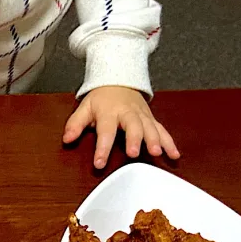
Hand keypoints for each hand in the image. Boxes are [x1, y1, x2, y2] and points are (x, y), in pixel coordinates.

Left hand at [63, 86, 178, 168]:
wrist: (120, 78)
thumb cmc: (102, 98)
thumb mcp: (85, 107)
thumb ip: (75, 124)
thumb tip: (66, 138)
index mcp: (109, 112)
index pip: (105, 131)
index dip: (102, 148)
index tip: (99, 163)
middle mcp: (128, 113)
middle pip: (132, 126)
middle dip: (134, 139)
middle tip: (134, 153)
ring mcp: (142, 116)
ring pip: (150, 127)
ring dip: (155, 140)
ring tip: (157, 153)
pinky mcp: (151, 119)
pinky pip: (162, 130)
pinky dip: (169, 142)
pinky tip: (174, 155)